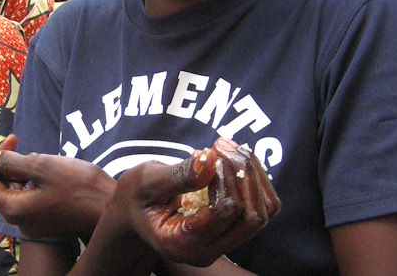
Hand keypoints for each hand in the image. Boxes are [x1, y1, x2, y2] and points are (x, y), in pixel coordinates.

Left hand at [0, 134, 115, 240]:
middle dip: (13, 164)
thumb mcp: (43, 166)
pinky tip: (55, 171)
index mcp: (14, 209)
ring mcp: (37, 223)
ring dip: (27, 172)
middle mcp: (21, 221)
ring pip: (21, 192)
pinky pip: (35, 198)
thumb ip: (13, 161)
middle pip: (4, 188)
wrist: (112, 209)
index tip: (13, 140)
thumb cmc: (78, 187)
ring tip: (46, 159)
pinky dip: (38, 182)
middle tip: (29, 148)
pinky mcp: (51, 220)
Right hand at [112, 138, 279, 266]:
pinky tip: (236, 161)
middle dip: (244, 175)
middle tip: (223, 146)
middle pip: (251, 217)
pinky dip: (255, 183)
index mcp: (180, 242)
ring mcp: (221, 246)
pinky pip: (260, 210)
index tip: (212, 150)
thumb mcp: (147, 180)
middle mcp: (205, 252)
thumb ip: (178, 175)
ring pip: (262, 214)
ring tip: (230, 149)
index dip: (225, 177)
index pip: (224, 212)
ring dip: (253, 177)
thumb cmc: (136, 195)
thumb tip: (208, 160)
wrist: (135, 212)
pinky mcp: (231, 234)